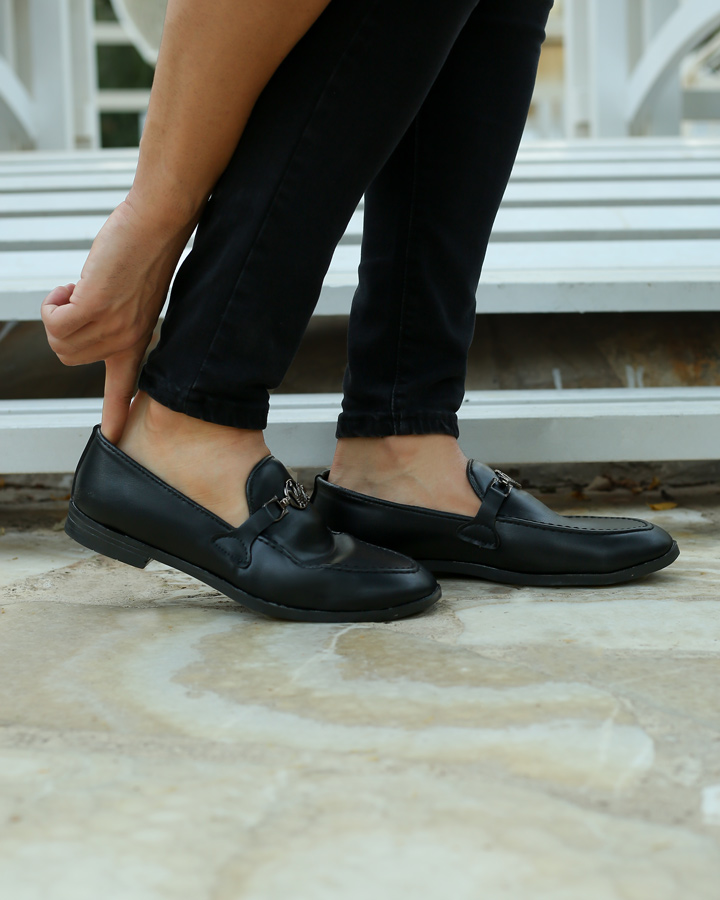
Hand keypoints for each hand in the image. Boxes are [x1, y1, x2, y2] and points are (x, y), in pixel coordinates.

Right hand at [42, 198, 194, 442]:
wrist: (156, 224)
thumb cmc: (142, 252)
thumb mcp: (133, 298)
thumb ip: (114, 318)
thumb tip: (86, 318)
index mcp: (137, 341)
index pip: (126, 389)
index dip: (116, 414)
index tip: (115, 438)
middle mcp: (126, 340)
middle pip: (66, 355)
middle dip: (60, 327)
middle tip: (79, 298)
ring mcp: (112, 326)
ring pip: (58, 339)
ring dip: (57, 311)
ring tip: (81, 288)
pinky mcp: (96, 306)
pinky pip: (54, 320)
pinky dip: (53, 302)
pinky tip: (75, 285)